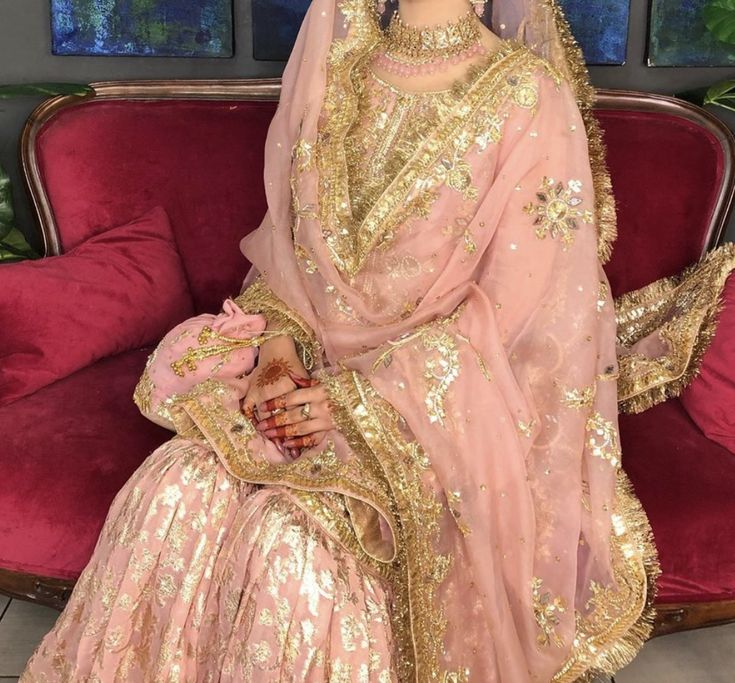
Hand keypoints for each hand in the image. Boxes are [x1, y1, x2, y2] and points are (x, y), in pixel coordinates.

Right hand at [241, 336, 306, 454]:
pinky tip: (257, 429)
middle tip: (286, 452)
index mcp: (292, 390)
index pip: (295, 416)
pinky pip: (250, 409)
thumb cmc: (294, 366)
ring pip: (265, 417)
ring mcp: (262, 392)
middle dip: (283, 437)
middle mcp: (276, 392)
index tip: (300, 445)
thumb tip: (317, 419)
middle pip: (280, 419)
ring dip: (268, 432)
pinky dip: (253, 420)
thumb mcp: (306, 381)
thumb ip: (309, 398)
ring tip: (273, 444)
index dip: (297, 432)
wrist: (276, 349)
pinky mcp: (252, 391)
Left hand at [256, 380, 334, 450]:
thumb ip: (306, 381)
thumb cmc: (340, 386)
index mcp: (319, 390)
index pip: (292, 397)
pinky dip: (299, 442)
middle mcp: (322, 406)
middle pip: (293, 415)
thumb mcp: (323, 380)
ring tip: (269, 434)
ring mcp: (327, 419)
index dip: (276, 403)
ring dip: (282, 433)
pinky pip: (312, 439)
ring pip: (299, 428)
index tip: (263, 406)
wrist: (362, 397)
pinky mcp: (331, 429)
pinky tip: (287, 443)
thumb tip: (291, 378)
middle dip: (274, 421)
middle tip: (261, 425)